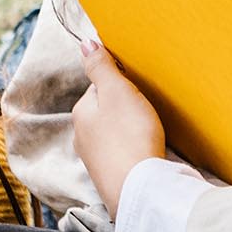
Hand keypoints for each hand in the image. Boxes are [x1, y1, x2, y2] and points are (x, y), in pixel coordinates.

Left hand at [72, 40, 165, 218]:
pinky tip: (145, 151)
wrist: (138, 188)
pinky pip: (121, 153)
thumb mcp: (117, 91)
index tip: (138, 88)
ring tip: (149, 130)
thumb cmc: (129, 135)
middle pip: (106, 111)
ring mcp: (95, 158)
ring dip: (129, 130)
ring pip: (113, 133)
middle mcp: (82, 135)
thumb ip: (101, 66)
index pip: (99, 86)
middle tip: (147, 109)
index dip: (121, 84)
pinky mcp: (110, 175)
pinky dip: (132, 149)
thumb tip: (84, 43)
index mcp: (81, 111)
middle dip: (125, 108)